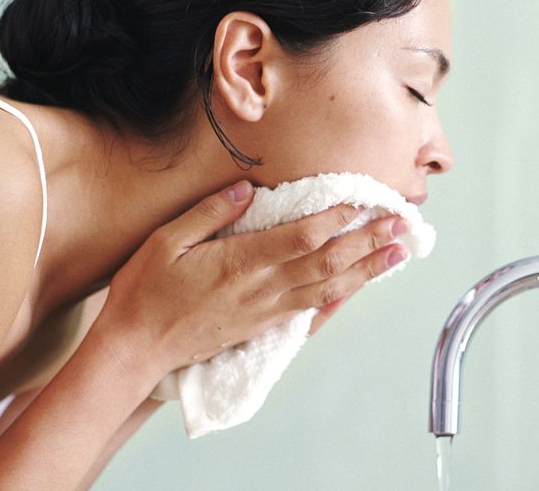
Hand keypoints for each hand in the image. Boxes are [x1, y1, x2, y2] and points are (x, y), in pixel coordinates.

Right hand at [98, 180, 409, 377]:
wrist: (135, 350)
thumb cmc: (145, 292)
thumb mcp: (166, 240)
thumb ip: (208, 212)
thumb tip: (246, 188)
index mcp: (241, 263)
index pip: (303, 236)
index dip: (339, 218)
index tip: (365, 201)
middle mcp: (262, 289)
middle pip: (328, 261)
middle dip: (369, 241)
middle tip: (403, 224)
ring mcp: (265, 311)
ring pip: (327, 288)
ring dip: (366, 270)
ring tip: (397, 254)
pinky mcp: (262, 326)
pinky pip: (309, 312)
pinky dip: (338, 300)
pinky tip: (356, 290)